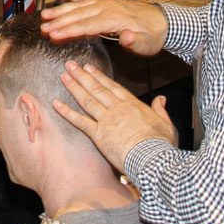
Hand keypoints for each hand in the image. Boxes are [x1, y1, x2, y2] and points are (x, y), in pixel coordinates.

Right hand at [41, 0, 168, 55]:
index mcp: (115, 18)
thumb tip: (125, 37)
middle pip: (79, 14)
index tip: (54, 35)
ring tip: (45, 16)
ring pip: (78, 5)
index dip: (69, 30)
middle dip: (59, 21)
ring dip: (60, 10)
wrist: (162, 22)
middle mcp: (107, 7)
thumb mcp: (147, 43)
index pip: (87, 24)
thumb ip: (134, 41)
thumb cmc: (152, 35)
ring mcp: (105, 2)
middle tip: (44, 28)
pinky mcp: (104, 1)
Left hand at [53, 61, 176, 170]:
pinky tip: (56, 103)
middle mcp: (117, 108)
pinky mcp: (98, 134)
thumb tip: (161, 99)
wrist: (153, 158)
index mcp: (133, 105)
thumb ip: (161, 110)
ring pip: (87, 99)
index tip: (89, 68)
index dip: (99, 76)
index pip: (112, 87)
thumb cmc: (161, 145)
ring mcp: (106, 120)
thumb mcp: (167, 124)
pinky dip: (67, 111)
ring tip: (63, 75)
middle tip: (70, 65)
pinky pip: (79, 121)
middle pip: (96, 88)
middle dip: (82, 75)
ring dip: (73, 86)